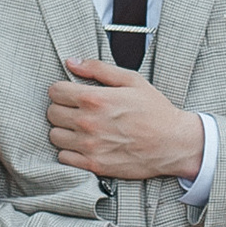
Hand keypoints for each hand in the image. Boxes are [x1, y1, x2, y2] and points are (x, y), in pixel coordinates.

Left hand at [48, 59, 206, 183]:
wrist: (174, 143)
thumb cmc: (155, 111)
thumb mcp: (131, 80)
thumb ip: (98, 69)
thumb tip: (72, 62)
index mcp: (95, 99)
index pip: (55, 91)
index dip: (62, 90)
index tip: (71, 94)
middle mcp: (88, 123)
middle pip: (52, 113)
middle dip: (62, 109)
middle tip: (76, 111)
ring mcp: (89, 146)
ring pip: (55, 136)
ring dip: (64, 130)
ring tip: (80, 128)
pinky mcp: (94, 164)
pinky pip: (63, 157)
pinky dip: (69, 151)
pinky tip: (83, 145)